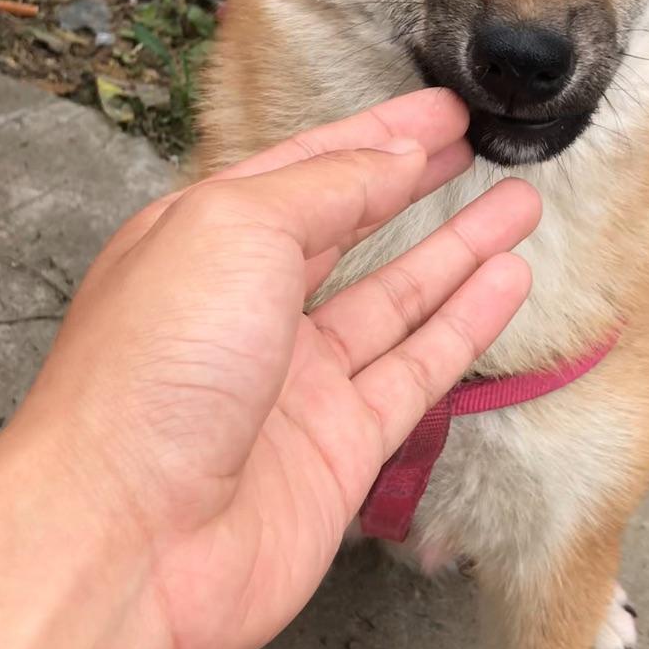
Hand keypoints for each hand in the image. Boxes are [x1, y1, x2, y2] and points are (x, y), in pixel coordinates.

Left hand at [9, 90, 539, 648]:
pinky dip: (465, 325)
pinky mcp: (337, 449)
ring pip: (396, 301)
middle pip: (347, 230)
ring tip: (521, 203)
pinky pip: (417, 372)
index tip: (441, 108)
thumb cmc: (151, 374)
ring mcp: (294, 383)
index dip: (375, 136)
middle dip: (413, 183)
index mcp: (200, 243)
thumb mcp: (231, 232)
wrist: (127, 540)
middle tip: (479, 141)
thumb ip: (323, 188)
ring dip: (458, 250)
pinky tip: (507, 282)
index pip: (303, 171)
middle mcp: (246, 309)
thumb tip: (393, 157)